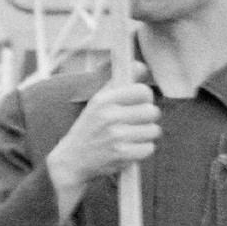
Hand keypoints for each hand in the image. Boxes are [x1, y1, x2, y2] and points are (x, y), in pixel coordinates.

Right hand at [48, 64, 160, 201]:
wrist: (73, 159)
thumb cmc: (90, 127)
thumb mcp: (99, 101)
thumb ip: (120, 82)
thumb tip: (142, 66)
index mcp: (104, 99)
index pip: (143, 91)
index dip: (145, 98)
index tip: (139, 104)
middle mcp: (110, 116)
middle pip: (152, 111)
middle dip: (147, 118)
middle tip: (135, 123)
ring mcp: (116, 136)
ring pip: (153, 130)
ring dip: (146, 135)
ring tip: (131, 137)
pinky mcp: (122, 154)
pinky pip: (149, 148)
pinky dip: (142, 150)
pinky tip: (129, 149)